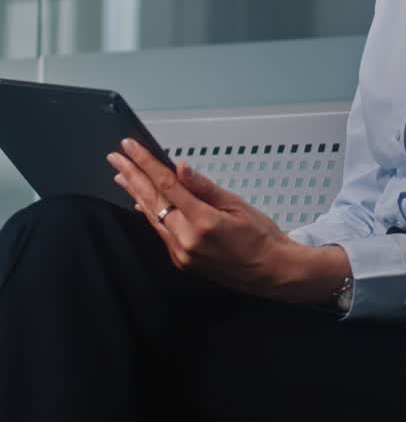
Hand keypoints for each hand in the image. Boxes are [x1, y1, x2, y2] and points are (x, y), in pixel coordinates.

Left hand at [107, 140, 348, 304]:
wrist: (273, 272)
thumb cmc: (262, 238)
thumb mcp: (237, 204)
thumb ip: (204, 187)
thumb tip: (181, 169)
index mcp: (203, 222)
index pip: (167, 185)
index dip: (146, 164)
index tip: (131, 148)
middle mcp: (187, 241)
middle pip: (152, 201)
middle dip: (132, 176)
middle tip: (117, 157)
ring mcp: (182, 254)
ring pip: (152, 218)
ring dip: (135, 194)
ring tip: (122, 175)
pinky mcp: (182, 261)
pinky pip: (160, 233)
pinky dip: (150, 213)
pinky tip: (142, 202)